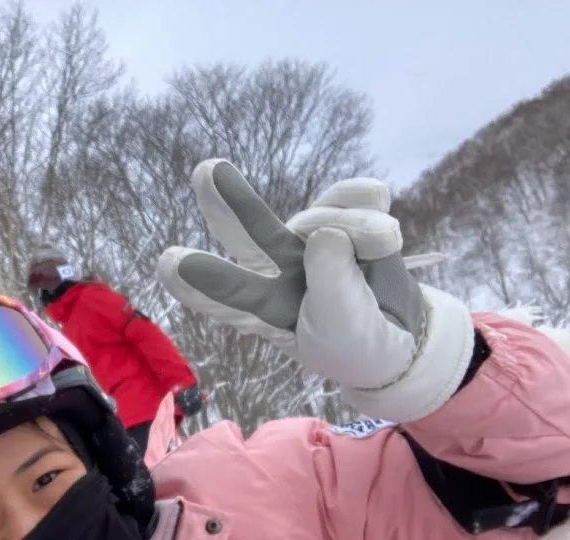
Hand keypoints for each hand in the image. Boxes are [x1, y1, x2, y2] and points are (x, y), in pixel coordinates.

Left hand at [157, 160, 474, 421]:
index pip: (227, 295)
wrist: (401, 333)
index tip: (168, 261)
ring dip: (355, 233)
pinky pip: (357, 198)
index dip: (199, 280)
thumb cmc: (353, 340)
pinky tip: (382, 240)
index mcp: (263, 308)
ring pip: (321, 217)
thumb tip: (325, 230)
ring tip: (373, 264)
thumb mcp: (342, 327)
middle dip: (228, 200)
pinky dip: (373, 217)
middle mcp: (277, 267)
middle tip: (206, 170)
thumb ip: (332, 284)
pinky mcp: (344, 214)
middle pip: (247, 231)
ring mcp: (309, 238)